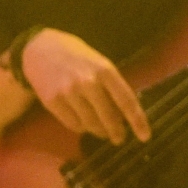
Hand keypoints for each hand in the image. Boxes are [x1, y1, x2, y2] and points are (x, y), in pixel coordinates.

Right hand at [17, 30, 150, 144]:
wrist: (42, 49)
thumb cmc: (80, 59)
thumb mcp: (102, 65)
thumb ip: (113, 87)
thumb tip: (125, 116)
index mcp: (106, 71)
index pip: (127, 101)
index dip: (137, 121)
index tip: (145, 137)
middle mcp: (88, 82)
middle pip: (108, 117)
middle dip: (117, 132)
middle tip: (120, 138)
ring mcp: (68, 92)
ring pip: (90, 124)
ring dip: (99, 131)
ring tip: (102, 130)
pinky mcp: (52, 101)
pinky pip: (73, 125)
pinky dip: (81, 127)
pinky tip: (84, 123)